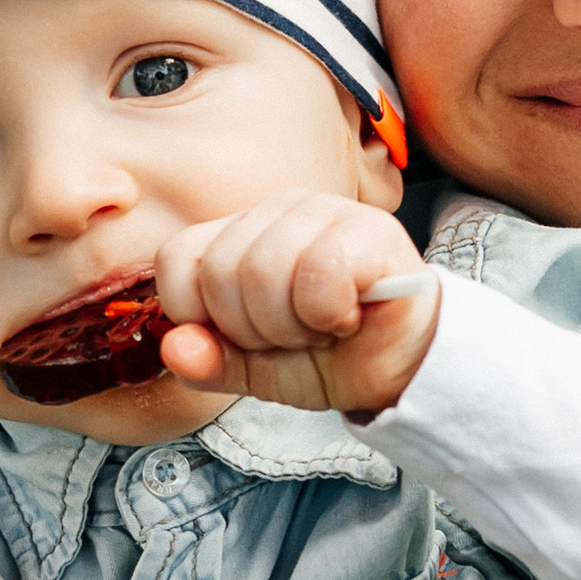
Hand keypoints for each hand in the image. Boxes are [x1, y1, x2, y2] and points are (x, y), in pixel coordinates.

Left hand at [154, 194, 436, 416]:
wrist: (407, 367)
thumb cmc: (333, 355)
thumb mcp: (256, 369)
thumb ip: (210, 360)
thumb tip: (173, 348)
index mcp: (242, 232)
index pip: (176, 260)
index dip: (200, 315)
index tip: (245, 336)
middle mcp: (279, 210)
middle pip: (219, 272)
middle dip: (253, 329)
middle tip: (295, 335)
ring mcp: (325, 211)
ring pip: (263, 272)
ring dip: (292, 326)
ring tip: (323, 327)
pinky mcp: (369, 230)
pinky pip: (317, 278)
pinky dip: (329, 316)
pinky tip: (349, 316)